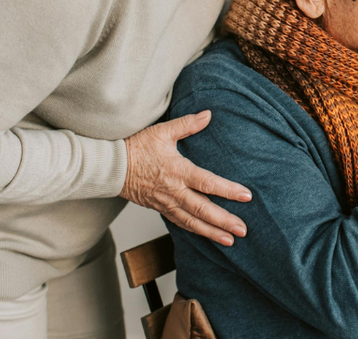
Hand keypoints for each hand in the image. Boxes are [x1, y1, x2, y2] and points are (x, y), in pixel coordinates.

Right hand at [119, 110, 251, 245]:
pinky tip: (207, 234)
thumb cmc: (135, 147)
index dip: (228, 190)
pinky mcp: (160, 208)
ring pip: (192, 222)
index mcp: (178, 171)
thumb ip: (187, 124)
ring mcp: (166, 203)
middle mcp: (174, 191)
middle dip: (224, 221)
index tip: (246, 196)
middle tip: (243, 230)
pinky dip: (195, 230)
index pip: (208, 183)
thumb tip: (208, 115)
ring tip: (230, 241)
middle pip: (203, 210)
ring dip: (212, 232)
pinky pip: (180, 223)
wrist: (111, 167)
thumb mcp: (162, 131)